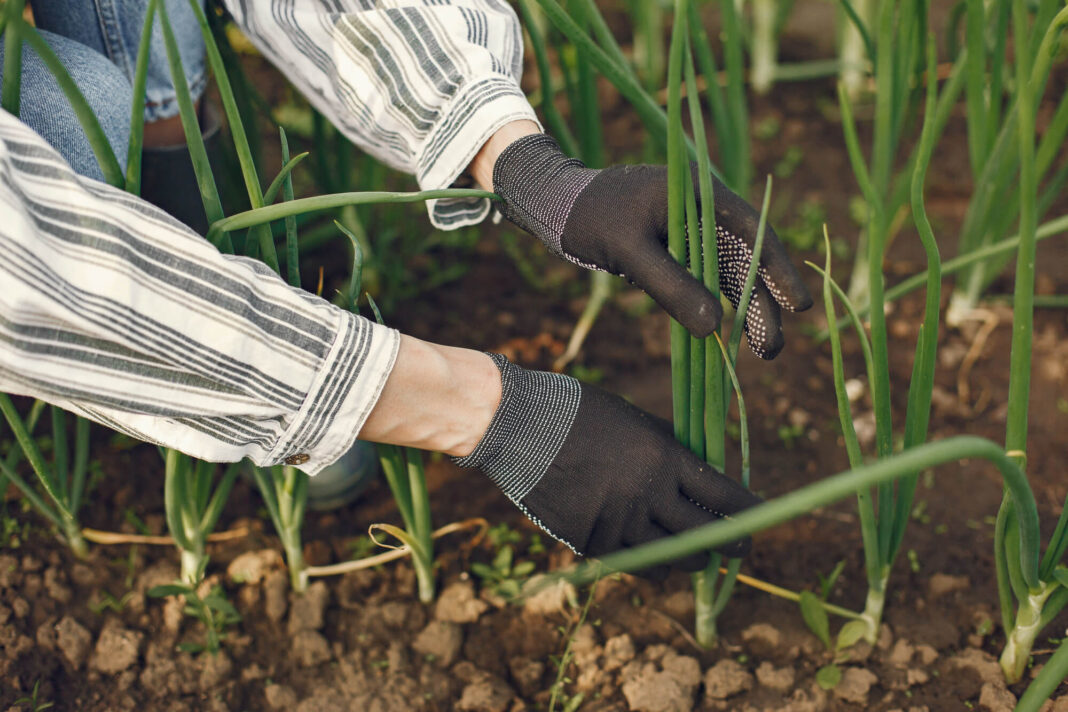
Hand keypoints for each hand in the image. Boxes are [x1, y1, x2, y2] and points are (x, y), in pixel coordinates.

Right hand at [453, 354, 760, 575]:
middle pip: (706, 536)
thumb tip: (705, 470)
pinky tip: (656, 558)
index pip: (725, 496)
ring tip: (694, 553)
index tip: (760, 519)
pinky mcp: (589, 542)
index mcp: (664, 458)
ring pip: (672, 559)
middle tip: (739, 547)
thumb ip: (671, 449)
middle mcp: (647, 495)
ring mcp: (618, 523)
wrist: (520, 426)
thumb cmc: (580, 413)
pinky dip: (650, 563)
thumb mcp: (636, 421)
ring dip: (690, 558)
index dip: (749, 513)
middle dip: (730, 544)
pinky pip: (634, 564)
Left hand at [492, 133, 812, 357]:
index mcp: (700, 193)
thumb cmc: (591, 218)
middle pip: (746, 259)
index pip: (753, 231)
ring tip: (762, 350)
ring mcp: (691, 229)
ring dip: (745, 310)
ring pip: (728, 273)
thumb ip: (671, 285)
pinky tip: (728, 335)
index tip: (797, 306)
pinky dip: (717, 304)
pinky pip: (705, 279)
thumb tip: (714, 327)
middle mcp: (704, 209)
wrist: (557, 204)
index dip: (778, 270)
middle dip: (763, 304)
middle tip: (772, 349)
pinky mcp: (676, 248)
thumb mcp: (630, 251)